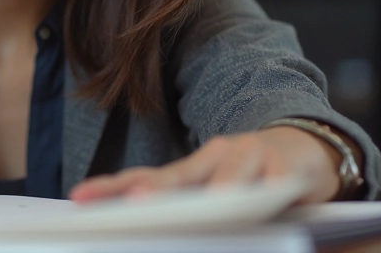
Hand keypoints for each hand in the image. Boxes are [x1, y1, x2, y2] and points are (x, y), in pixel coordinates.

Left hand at [69, 127, 344, 203]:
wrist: (300, 149)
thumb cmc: (246, 181)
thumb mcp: (208, 195)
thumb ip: (182, 210)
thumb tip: (142, 231)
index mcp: (188, 172)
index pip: (143, 180)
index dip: (112, 188)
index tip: (80, 198)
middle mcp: (212, 158)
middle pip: (179, 176)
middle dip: (157, 190)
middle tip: (137, 203)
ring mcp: (248, 157)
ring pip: (232, 172)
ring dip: (222, 186)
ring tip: (213, 203)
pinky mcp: (284, 166)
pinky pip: (278, 179)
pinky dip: (273, 187)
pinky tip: (270, 196)